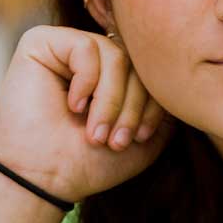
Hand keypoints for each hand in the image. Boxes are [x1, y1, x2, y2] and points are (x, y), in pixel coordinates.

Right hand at [0, 27, 173, 204]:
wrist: (45, 179)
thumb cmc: (89, 163)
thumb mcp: (144, 137)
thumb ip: (165, 107)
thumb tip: (182, 79)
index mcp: (111, 75)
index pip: (149, 71)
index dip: (154, 102)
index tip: (141, 138)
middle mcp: (89, 57)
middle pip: (134, 61)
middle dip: (134, 104)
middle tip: (117, 140)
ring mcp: (64, 47)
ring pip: (115, 55)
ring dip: (111, 99)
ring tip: (96, 131)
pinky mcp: (40, 42)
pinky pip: (85, 47)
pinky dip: (86, 81)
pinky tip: (72, 106)